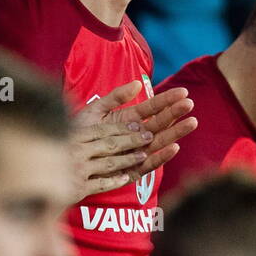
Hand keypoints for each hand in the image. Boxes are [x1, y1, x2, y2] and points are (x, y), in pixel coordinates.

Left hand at [69, 81, 196, 201]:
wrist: (64, 158)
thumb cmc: (78, 133)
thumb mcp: (95, 111)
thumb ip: (115, 98)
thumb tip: (138, 84)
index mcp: (129, 120)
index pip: (152, 108)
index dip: (167, 100)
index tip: (183, 92)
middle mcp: (136, 137)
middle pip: (160, 124)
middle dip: (175, 114)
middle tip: (190, 104)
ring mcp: (135, 154)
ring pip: (159, 142)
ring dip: (175, 133)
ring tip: (192, 122)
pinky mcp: (131, 172)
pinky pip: (149, 165)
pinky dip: (162, 156)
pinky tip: (174, 146)